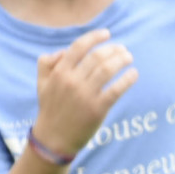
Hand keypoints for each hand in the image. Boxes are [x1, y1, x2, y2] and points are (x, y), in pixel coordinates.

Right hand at [33, 29, 137, 155]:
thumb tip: (62, 52)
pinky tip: (134, 74)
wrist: (54, 139)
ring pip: (107, 70)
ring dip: (122, 60)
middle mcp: (72, 81)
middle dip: (113, 49)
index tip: (107, 34)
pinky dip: (127, 79)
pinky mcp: (97, 109)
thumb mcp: (41, 84)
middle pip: (97, 56)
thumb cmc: (50, 109)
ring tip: (129, 58)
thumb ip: (46, 64)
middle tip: (123, 50)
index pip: (79, 46)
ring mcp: (85, 95)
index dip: (95, 37)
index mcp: (59, 72)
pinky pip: (116, 90)